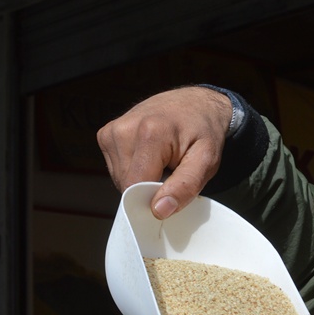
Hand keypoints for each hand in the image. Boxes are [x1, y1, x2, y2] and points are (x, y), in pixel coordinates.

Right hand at [96, 86, 233, 219]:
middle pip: (126, 184)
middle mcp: (124, 129)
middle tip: (171, 172)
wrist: (194, 104)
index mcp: (150, 133)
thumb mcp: (207, 161)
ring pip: (120, 179)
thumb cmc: (203, 133)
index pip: (136, 186)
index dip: (152, 199)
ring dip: (141, 179)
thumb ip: (185, 187)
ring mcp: (112, 131)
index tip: (171, 194)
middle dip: (149, 189)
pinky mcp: (106, 134)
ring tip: (161, 162)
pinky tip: (149, 157)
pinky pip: (116, 169)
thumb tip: (159, 210)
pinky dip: (133, 170)